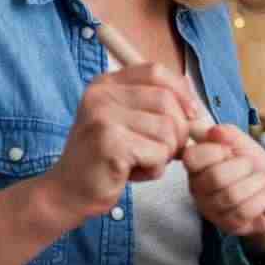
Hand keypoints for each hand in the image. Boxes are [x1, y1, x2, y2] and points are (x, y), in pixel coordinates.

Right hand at [43, 62, 200, 225]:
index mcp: (106, 83)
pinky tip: (133, 173)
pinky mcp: (109, 142)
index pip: (156, 72)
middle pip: (167, 101)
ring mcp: (103, 117)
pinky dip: (155, 169)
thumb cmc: (107, 158)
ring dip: (166, 153)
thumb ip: (156, 107)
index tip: (190, 114)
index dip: (181, 92)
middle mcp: (102, 94)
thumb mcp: (128, 122)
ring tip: (142, 162)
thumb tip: (196, 108)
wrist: (68, 191)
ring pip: (167, 129)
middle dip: (178, 131)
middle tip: (163, 150)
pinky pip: (158, 152)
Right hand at [182, 123, 264, 241]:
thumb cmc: (253, 167)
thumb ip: (230, 135)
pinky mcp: (227, 224)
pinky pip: (244, 211)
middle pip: (216, 177)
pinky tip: (264, 194)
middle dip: (243, 167)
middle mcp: (198, 188)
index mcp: (197, 165)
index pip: (193, 157)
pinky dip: (262, 199)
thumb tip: (215, 131)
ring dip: (256, 183)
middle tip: (251, 165)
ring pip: (232, 195)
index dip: (217, 151)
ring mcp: (211, 208)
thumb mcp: (244, 144)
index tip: (230, 150)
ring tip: (262, 180)